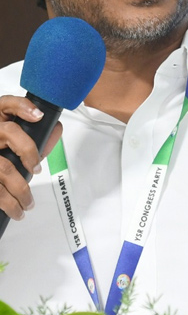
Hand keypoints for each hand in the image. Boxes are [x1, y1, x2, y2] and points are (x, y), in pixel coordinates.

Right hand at [0, 95, 62, 219]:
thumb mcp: (13, 146)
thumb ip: (35, 140)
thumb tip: (56, 129)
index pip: (6, 104)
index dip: (23, 107)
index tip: (40, 116)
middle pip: (8, 132)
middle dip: (29, 152)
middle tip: (36, 170)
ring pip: (5, 168)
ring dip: (22, 190)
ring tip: (28, 203)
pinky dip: (10, 204)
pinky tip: (16, 210)